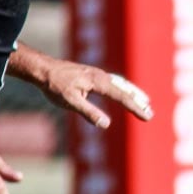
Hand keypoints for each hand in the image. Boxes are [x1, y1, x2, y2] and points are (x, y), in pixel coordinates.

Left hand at [36, 62, 152, 128]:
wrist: (42, 68)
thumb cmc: (55, 85)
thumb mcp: (70, 101)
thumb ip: (89, 113)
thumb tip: (106, 125)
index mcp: (99, 82)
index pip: (122, 97)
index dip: (136, 108)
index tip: (147, 117)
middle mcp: (102, 76)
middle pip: (126, 89)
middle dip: (139, 101)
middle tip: (150, 113)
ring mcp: (98, 74)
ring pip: (122, 84)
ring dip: (134, 94)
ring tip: (145, 102)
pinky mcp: (94, 75)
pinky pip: (115, 81)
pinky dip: (124, 88)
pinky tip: (125, 91)